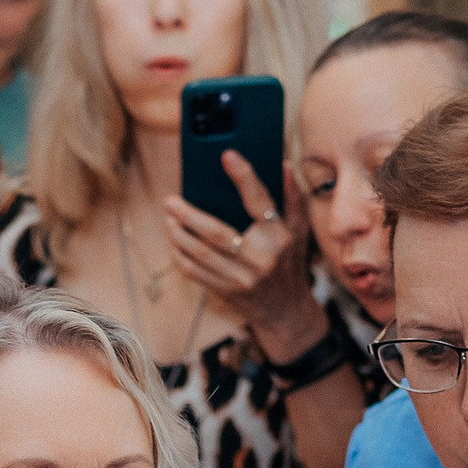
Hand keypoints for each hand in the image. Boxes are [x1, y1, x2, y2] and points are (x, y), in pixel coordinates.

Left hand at [163, 151, 323, 354]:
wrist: (286, 312)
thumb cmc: (290, 263)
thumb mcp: (298, 231)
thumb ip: (292, 198)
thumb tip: (283, 165)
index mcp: (278, 237)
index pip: (259, 201)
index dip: (244, 177)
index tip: (228, 156)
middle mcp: (259, 259)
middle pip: (216, 234)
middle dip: (189, 216)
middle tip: (171, 200)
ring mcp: (240, 279)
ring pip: (199, 255)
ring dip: (178, 235)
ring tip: (169, 219)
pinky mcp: (225, 292)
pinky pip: (194, 273)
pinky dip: (179, 256)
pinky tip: (173, 241)